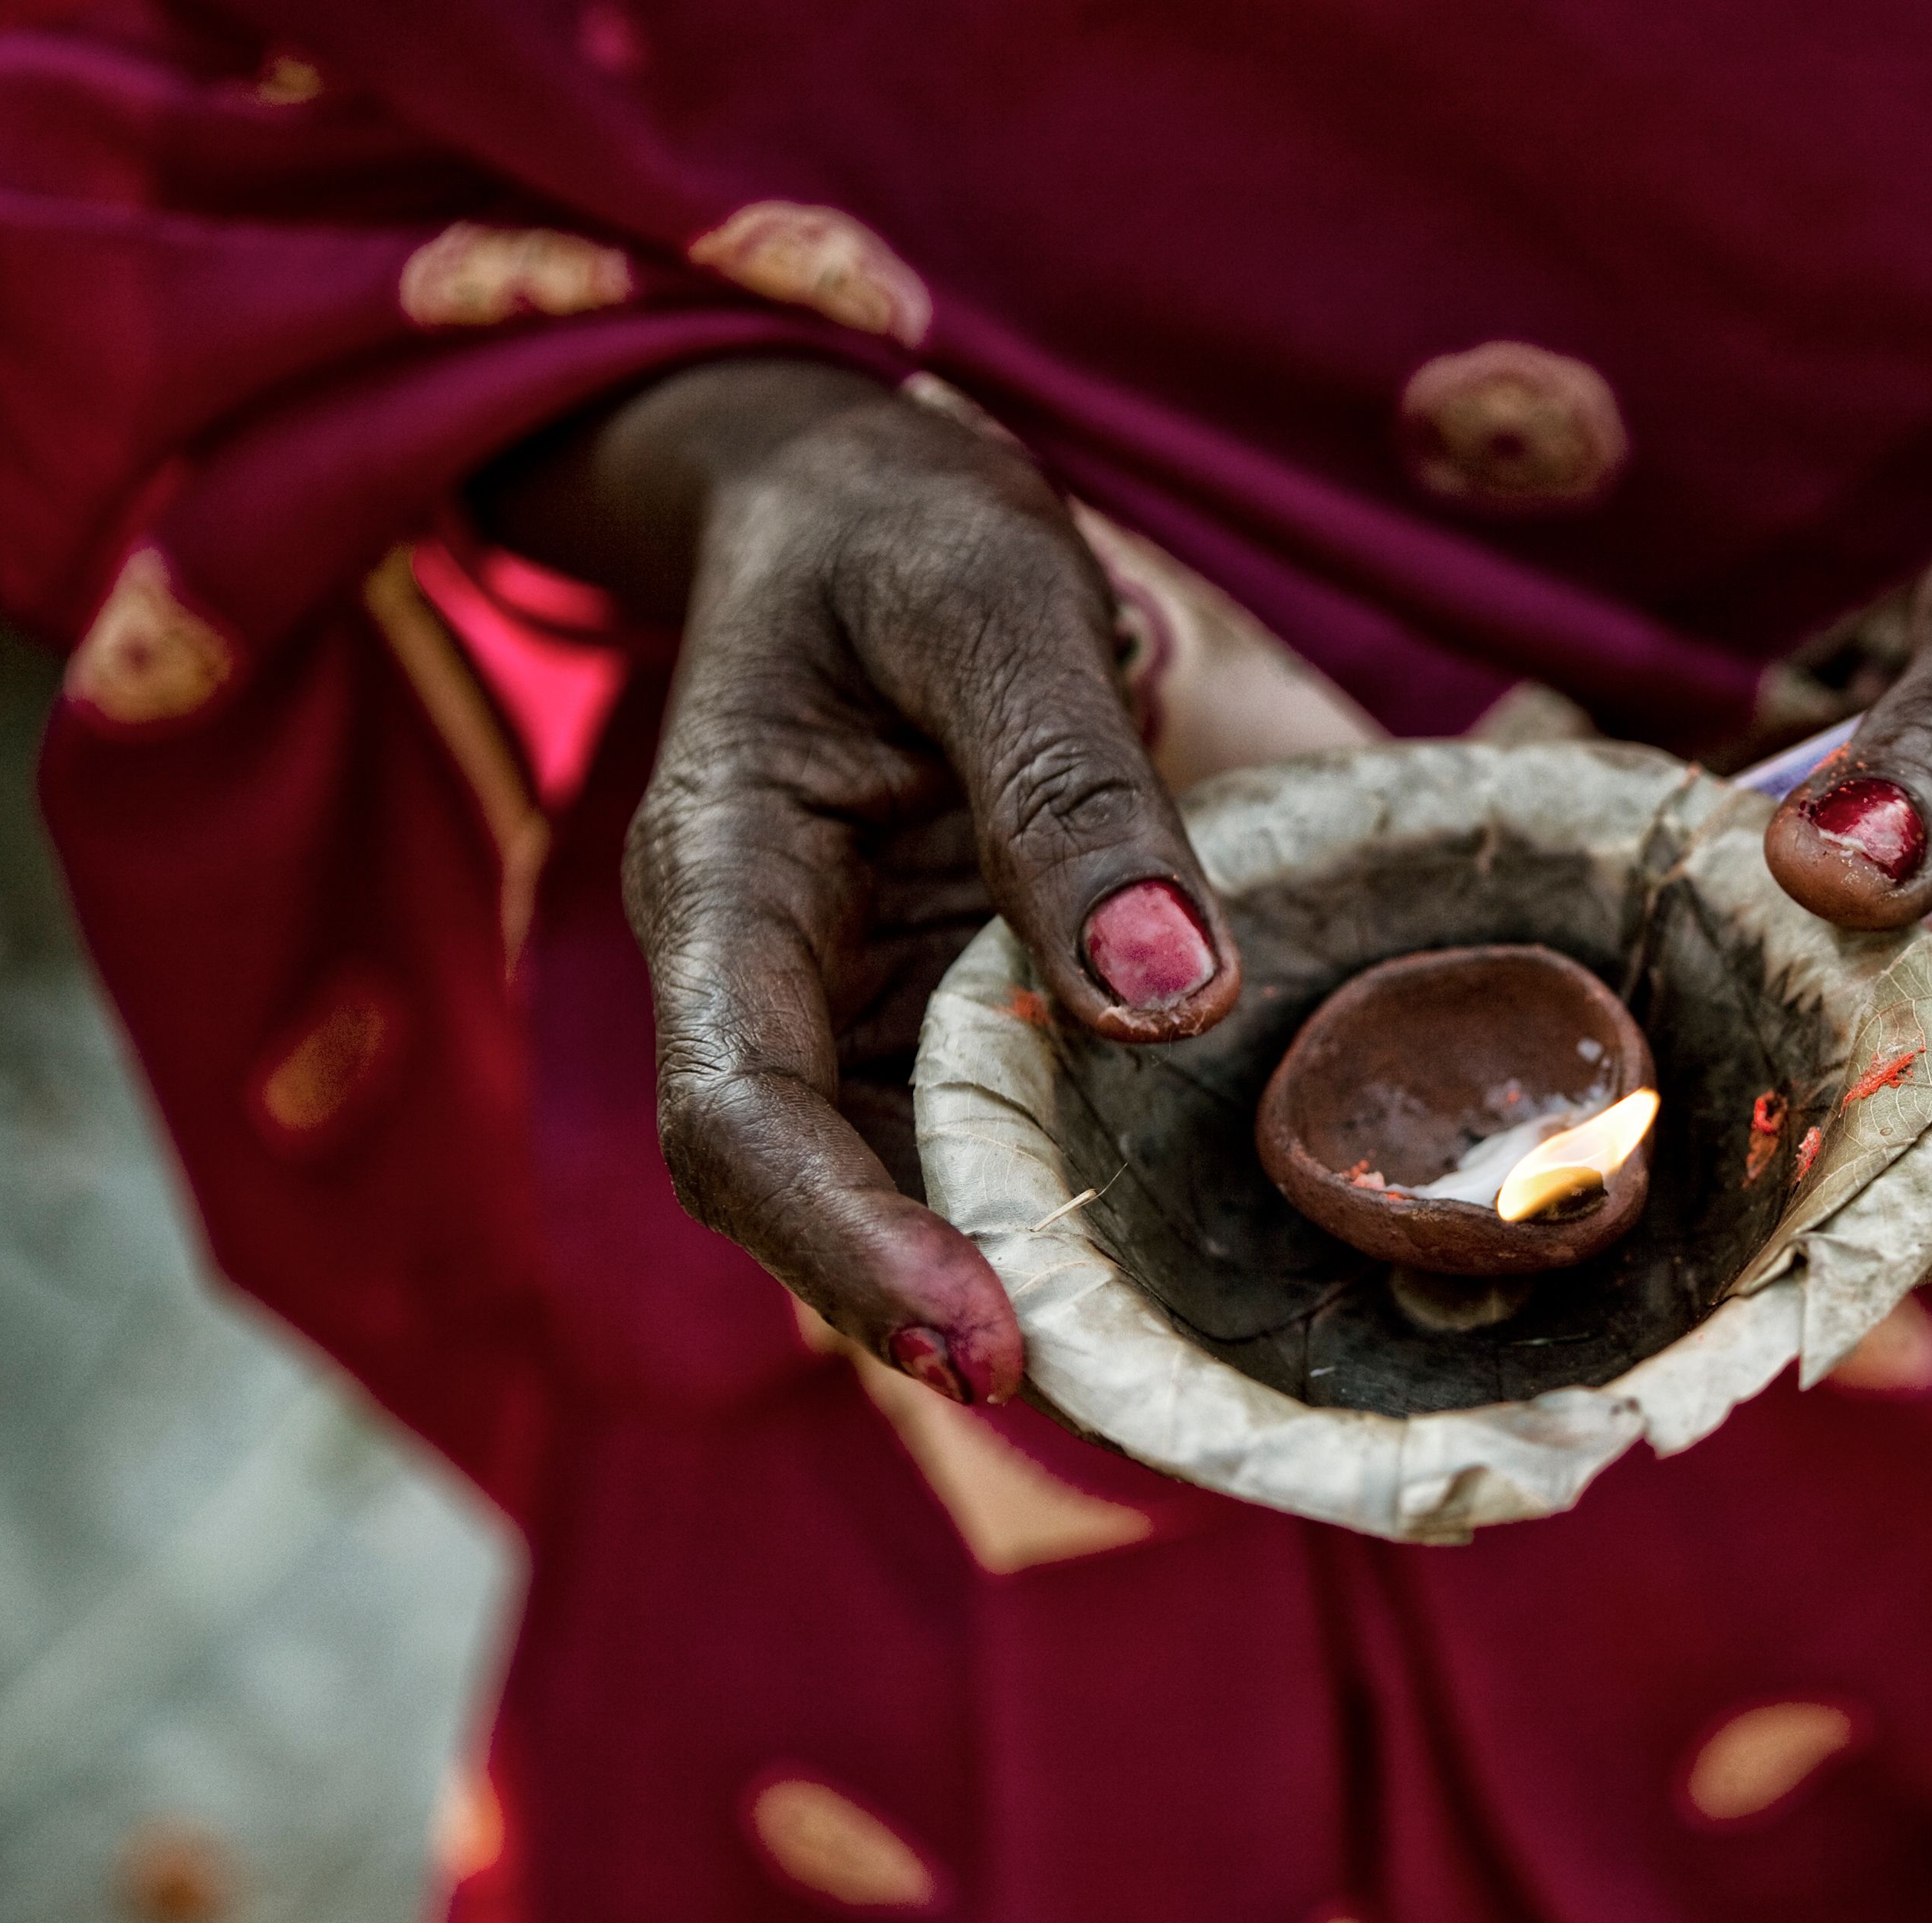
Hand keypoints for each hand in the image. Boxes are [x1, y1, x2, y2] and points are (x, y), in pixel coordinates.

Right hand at [479, 359, 1237, 1402]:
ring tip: (1201, 1377)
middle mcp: (767, 983)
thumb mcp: (990, 601)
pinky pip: (990, 1143)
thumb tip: (1171, 991)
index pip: (737, 1117)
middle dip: (966, 1318)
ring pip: (917, 1196)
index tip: (985, 1349)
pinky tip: (1210, 1259)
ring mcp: (850, 1013)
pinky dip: (1082, 1210)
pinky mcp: (933, 1017)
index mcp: (721, 885)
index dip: (851, 1249)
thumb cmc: (897, 527)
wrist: (856, 504)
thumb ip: (1071, 785)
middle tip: (1151, 1409)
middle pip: (825, 1204)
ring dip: (1038, 1289)